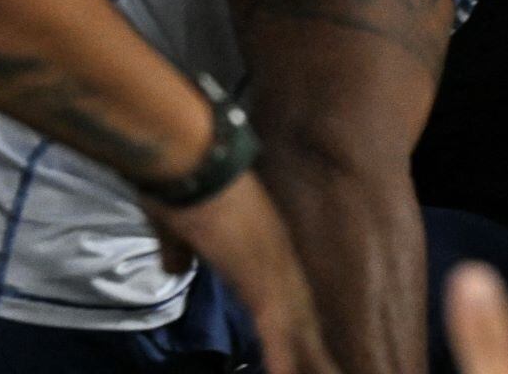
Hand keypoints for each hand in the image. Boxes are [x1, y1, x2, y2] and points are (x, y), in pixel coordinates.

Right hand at [143, 174, 339, 373]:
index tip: (310, 345)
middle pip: (303, 314)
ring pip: (298, 327)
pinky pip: (275, 329)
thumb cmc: (179, 179)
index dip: (297, 322)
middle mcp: (277, 256)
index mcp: (262, 243)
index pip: (287, 293)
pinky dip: (282, 357)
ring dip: (306, 357)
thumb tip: (174, 266)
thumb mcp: (175, 224)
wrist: (191, 155)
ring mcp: (273, 267)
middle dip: (314, 348)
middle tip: (332, 370)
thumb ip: (179, 248)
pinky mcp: (258, 278)